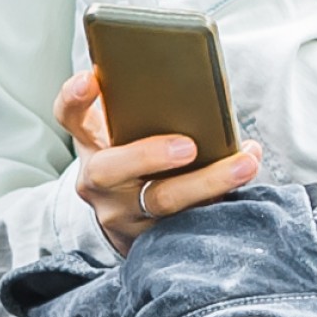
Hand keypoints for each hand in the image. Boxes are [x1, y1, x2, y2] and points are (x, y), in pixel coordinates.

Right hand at [55, 68, 262, 254]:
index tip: (92, 78)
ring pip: (160, 202)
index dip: (75, 98)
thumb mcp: (125, 132)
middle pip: (108, 170)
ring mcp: (121, 214)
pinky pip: (188, 222)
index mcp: (91, 143)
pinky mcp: (151, 240)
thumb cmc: (137, 156)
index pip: (70, 116)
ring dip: (207, 182)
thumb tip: (191, 77)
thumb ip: (139, 107)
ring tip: (245, 163)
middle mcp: (97, 182)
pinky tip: (247, 183)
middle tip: (188, 145)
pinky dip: (220, 202)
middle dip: (148, 156)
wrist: (130, 218)